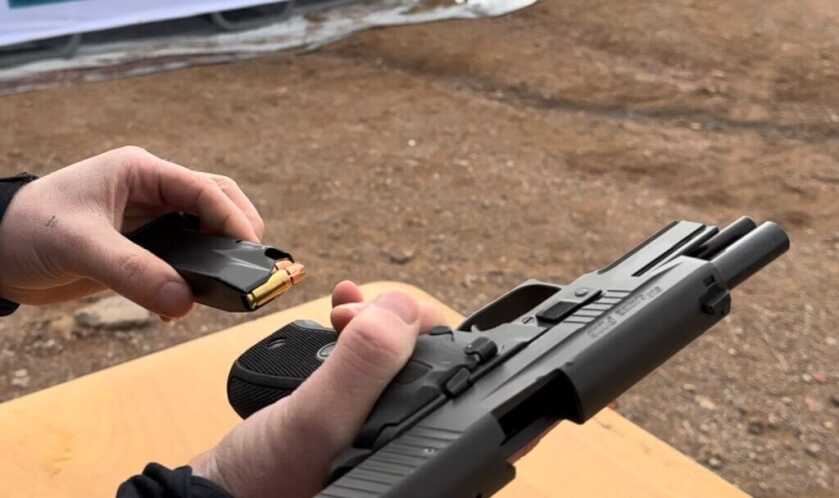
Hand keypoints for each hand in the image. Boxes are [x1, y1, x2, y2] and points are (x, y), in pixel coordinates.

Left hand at [0, 146, 263, 317]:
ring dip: (218, 258)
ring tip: (222, 286)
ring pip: (205, 233)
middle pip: (217, 204)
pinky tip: (181, 303)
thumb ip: (133, 272)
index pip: (205, 189)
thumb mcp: (80, 246)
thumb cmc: (26, 230)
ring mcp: (150, 220)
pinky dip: (193, 280)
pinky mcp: (144, 248)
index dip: (233, 219)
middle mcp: (152, 192)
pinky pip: (184, 260)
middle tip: (249, 267)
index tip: (251, 252)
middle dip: (237, 233)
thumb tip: (184, 302)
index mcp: (142, 173)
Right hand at [190, 281, 446, 497]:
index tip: (378, 314)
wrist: (216, 489)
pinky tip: (337, 314)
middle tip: (347, 313)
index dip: (417, 328)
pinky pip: (362, 361)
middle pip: (420, 357)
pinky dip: (351, 332)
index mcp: (417, 442)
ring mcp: (375, 424)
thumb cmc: (265, 477)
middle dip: (389, 321)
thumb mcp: (320, 419)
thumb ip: (366, 365)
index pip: (449, 369)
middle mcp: (406, 434)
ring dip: (369, 321)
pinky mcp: (349, 413)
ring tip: (341, 308)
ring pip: (390, 356)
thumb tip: (403, 307)